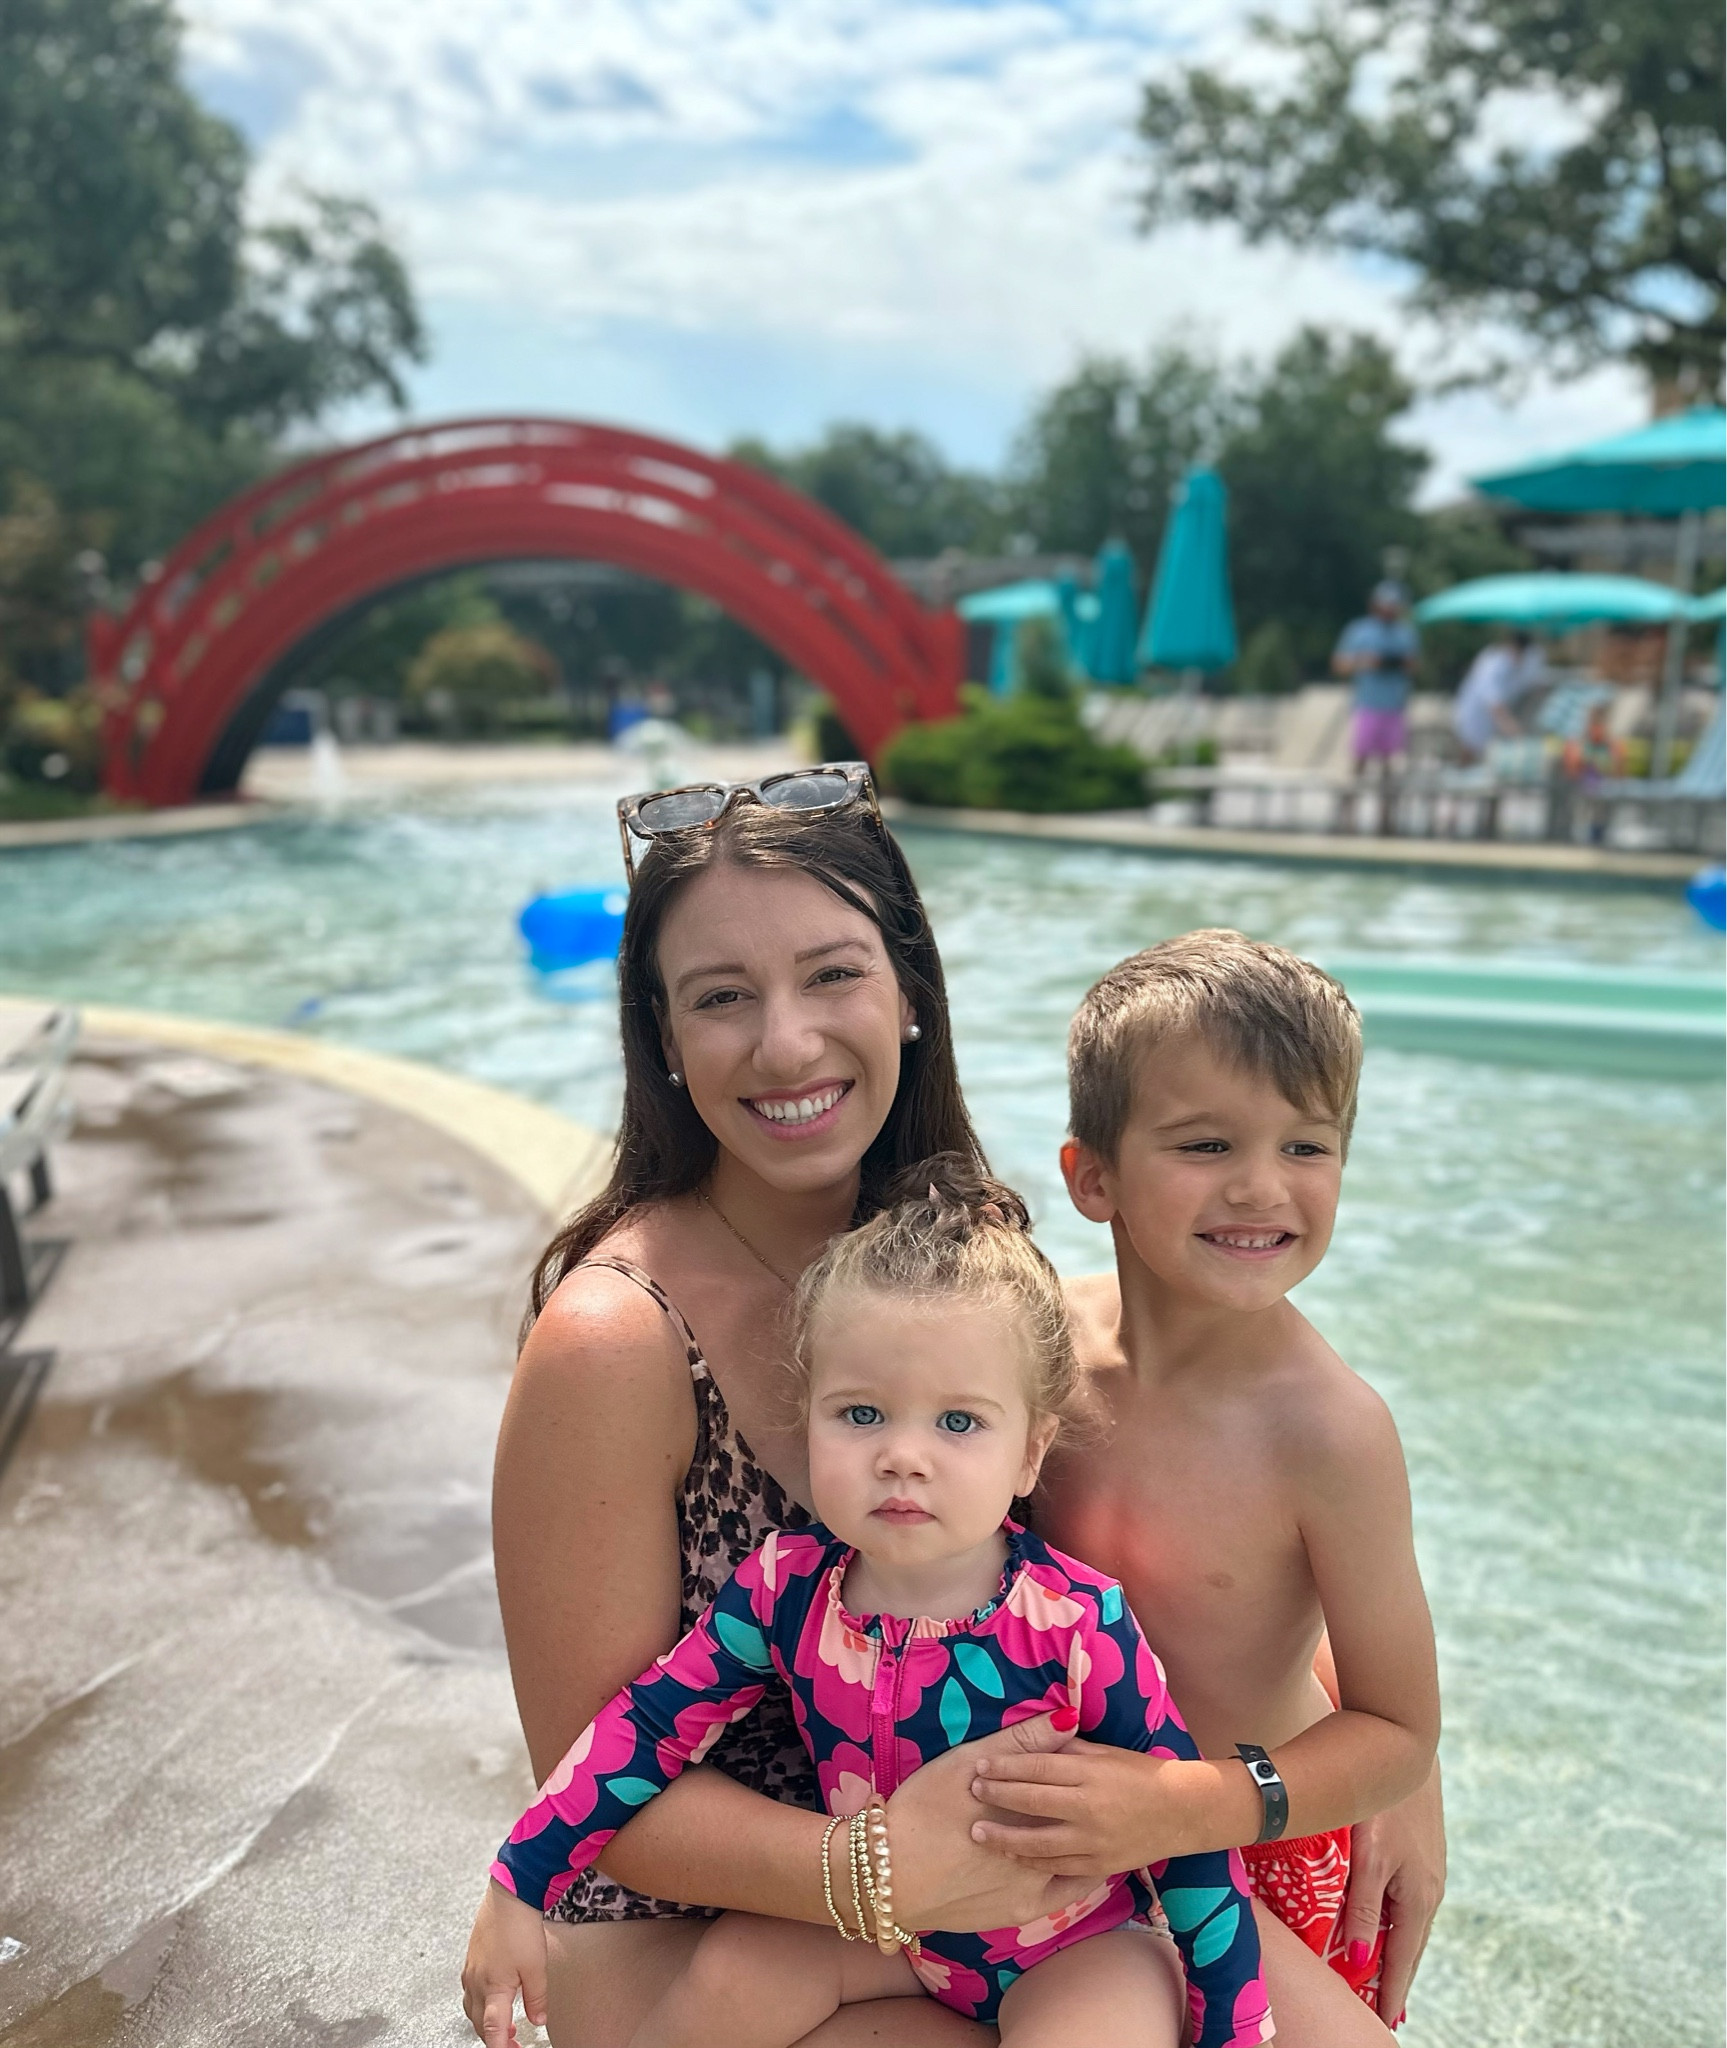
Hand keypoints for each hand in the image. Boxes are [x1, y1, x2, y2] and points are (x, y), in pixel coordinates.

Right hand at [460, 1880, 549, 2047]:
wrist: (509, 1894)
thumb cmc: (520, 1926)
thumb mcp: (536, 1966)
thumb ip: (536, 1998)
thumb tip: (538, 2020)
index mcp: (492, 1988)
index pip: (492, 2030)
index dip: (500, 2047)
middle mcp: (476, 1982)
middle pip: (480, 2024)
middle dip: (494, 2038)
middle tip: (513, 2043)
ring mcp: (470, 1971)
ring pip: (472, 2009)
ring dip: (487, 2022)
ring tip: (507, 2027)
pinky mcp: (471, 1960)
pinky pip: (470, 1992)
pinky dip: (482, 2004)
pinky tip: (496, 1998)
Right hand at [886, 1713, 1098, 1931]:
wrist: (891, 1873)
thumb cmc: (925, 1808)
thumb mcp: (967, 1763)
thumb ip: (1020, 1742)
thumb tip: (1068, 1718)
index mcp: (1032, 1806)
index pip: (1069, 1779)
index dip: (1074, 1764)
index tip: (1073, 1754)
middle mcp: (1043, 1847)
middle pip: (1077, 1819)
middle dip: (1081, 1802)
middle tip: (1076, 1787)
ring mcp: (1036, 1885)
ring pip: (1075, 1855)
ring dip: (1080, 1835)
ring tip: (1079, 1819)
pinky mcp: (1023, 1911)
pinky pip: (1063, 1892)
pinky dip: (1073, 1873)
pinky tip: (1074, 1861)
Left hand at [966, 1744, 1235, 1876]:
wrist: (1181, 1812)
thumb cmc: (1140, 1773)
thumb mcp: (1106, 1752)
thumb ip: (1069, 1748)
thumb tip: (1036, 1735)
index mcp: (1089, 1773)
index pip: (1037, 1767)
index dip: (1005, 1766)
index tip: (980, 1765)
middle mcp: (1088, 1806)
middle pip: (1032, 1800)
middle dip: (998, 1796)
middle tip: (972, 1791)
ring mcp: (1093, 1840)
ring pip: (1039, 1841)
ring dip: (1005, 1836)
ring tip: (979, 1831)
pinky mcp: (1099, 1864)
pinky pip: (1058, 1865)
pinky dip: (1032, 1861)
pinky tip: (1012, 1855)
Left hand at [1340, 1762, 1445, 2024]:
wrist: (1405, 1745)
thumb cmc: (1384, 1803)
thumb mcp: (1370, 1859)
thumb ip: (1362, 1910)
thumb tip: (1358, 1961)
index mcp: (1419, 1899)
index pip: (1401, 1960)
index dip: (1389, 1991)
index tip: (1381, 2021)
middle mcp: (1429, 1890)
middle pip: (1406, 1945)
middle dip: (1390, 1975)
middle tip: (1375, 2006)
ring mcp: (1427, 1869)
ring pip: (1405, 1921)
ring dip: (1390, 1947)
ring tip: (1374, 1973)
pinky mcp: (1420, 1850)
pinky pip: (1404, 1898)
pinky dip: (1391, 1918)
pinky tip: (1380, 1920)